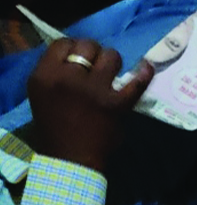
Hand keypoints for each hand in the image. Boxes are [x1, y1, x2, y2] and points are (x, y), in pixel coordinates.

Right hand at [28, 39, 153, 171]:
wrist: (70, 159)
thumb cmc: (54, 127)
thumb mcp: (43, 94)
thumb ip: (56, 72)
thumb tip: (77, 54)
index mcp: (45, 76)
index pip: (62, 44)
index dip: (73, 47)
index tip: (79, 55)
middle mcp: (68, 78)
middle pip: (87, 45)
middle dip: (94, 51)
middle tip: (97, 62)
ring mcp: (95, 90)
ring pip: (111, 56)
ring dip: (113, 60)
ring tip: (112, 70)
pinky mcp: (117, 103)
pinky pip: (137, 81)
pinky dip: (144, 73)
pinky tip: (146, 67)